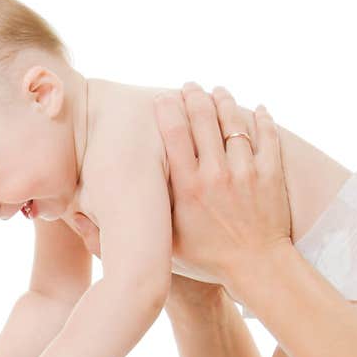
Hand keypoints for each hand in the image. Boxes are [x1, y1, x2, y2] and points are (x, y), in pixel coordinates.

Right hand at [154, 83, 292, 291]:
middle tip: (190, 87)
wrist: (257, 268)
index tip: (162, 98)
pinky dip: (262, 119)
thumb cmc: (207, 260)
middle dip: (195, 96)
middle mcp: (216, 174)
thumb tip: (86, 212)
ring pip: (234, 121)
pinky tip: (257, 110)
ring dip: (225, 101)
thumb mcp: (166, 242)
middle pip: (204, 118)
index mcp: (188, 188)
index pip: (174, 133)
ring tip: (217, 92)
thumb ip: (141, 220)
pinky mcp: (271, 174)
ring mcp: (246, 171)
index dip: (167, 109)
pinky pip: (267, 135)